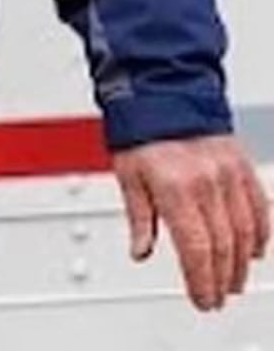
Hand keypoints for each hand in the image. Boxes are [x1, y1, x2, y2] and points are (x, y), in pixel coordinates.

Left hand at [112, 134, 269, 309]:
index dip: (201, 280)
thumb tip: (140, 252)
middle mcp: (206, 181)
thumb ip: (138, 216)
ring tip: (233, 281)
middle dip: (221, 278)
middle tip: (216, 296)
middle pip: (223, 245)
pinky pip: (259, 207)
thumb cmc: (140, 129)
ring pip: (245, 231)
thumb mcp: (127, 172)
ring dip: (242, 263)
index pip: (195, 248)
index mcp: (174, 186)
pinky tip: (256, 250)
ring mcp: (228, 173)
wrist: (161, 88)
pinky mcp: (241, 165)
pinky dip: (260, 234)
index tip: (203, 299)